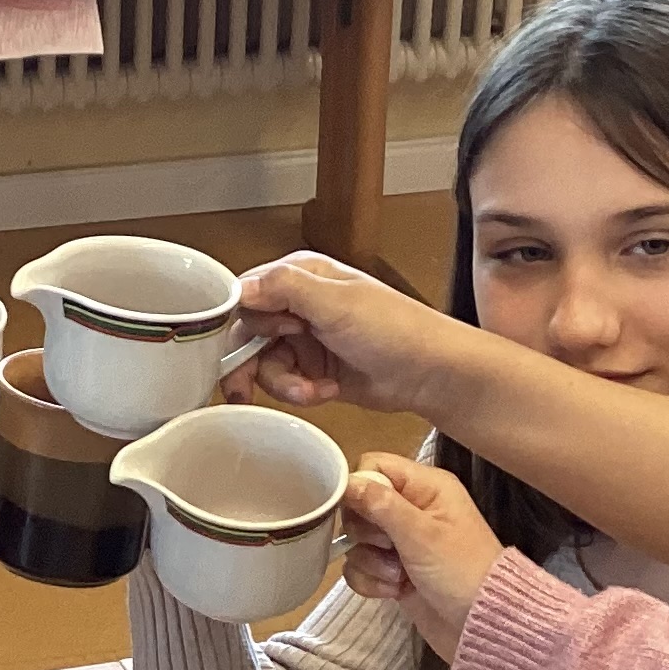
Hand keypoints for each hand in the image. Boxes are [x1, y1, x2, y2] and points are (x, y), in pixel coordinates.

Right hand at [226, 251, 463, 412]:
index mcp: (300, 276)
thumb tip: (238, 287)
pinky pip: (283, 384)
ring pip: (262, 364)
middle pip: (246, 334)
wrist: (430, 374)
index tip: (260, 340)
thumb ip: (284, 289)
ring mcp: (304, 339)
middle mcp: (296, 304)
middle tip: (248, 388)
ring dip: (282, 383)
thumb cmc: (395, 329)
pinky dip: (299, 393)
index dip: (242, 322)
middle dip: (253, 363)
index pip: (244, 295)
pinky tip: (325, 391)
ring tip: (311, 390)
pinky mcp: (312, 370)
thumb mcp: (337, 303)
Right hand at [339, 453, 503, 658]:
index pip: (374, 466)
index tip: (363, 514)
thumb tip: (345, 482)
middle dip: (366, 532)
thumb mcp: (421, 534)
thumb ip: (380, 504)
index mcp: (426, 486)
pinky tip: (395, 591)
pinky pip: (361, 567)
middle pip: (360, 504)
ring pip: (358, 540)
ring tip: (399, 576)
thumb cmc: (461, 572)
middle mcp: (412, 508)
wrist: (482, 627)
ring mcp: (402, 541)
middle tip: (388, 546)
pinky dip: (372, 582)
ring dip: (371, 562)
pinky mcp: (393, 570)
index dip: (360, 487)